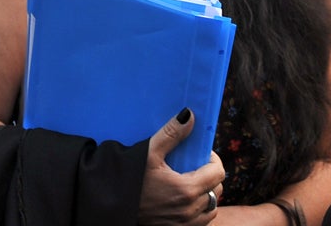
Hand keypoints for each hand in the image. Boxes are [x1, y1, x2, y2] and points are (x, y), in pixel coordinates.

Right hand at [139, 109, 224, 225]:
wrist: (112, 206)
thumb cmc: (129, 178)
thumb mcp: (149, 153)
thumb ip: (172, 134)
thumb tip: (190, 115)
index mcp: (186, 189)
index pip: (218, 173)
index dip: (213, 160)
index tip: (200, 154)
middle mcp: (189, 210)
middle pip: (216, 190)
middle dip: (210, 175)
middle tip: (194, 166)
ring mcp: (185, 223)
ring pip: (211, 208)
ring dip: (207, 194)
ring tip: (191, 183)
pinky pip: (202, 221)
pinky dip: (200, 210)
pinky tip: (185, 200)